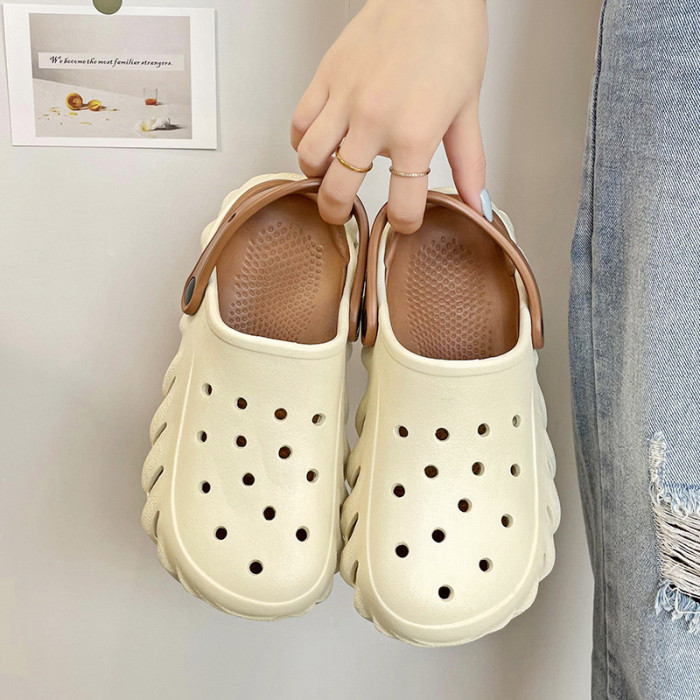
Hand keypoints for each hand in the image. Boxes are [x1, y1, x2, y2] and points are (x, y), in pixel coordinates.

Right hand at [291, 0, 488, 233]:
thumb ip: (469, 164)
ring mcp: (344, 99)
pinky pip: (299, 123)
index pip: (401, 205)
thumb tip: (475, 205)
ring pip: (309, 159)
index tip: (404, 219)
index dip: (403, 222)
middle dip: (338, 213)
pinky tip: (318, 141)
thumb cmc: (452, 42)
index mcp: (415, 134)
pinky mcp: (325, 77)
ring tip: (329, 174)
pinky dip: (302, 141)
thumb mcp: (468, 110)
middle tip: (341, 213)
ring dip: (317, 177)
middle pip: (338, 190)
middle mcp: (374, 121)